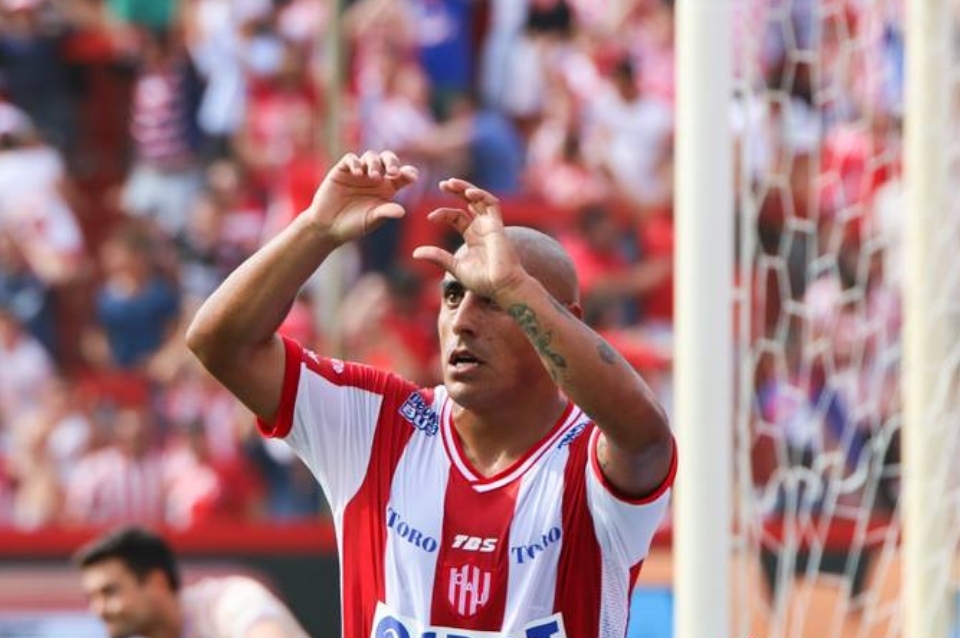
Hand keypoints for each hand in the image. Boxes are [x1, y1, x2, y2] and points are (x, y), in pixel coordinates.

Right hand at [306, 150, 418, 244]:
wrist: (327, 227)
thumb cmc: (353, 225)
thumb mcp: (372, 220)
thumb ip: (385, 212)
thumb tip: (402, 211)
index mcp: (387, 188)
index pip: (402, 175)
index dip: (409, 173)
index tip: (412, 177)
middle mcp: (375, 177)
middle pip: (388, 159)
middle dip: (392, 162)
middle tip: (393, 172)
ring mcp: (359, 172)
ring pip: (371, 156)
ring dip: (374, 164)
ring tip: (374, 176)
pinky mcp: (342, 170)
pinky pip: (351, 159)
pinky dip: (356, 163)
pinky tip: (358, 174)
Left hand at [412, 178, 525, 299]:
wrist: (502, 287)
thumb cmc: (483, 281)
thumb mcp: (455, 267)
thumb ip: (437, 256)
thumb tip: (415, 253)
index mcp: (473, 237)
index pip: (457, 216)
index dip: (443, 213)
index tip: (429, 217)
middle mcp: (482, 228)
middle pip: (469, 202)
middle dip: (456, 191)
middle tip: (442, 184)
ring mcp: (491, 226)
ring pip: (480, 199)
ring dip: (467, 188)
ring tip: (451, 182)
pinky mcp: (498, 226)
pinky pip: (492, 204)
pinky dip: (481, 195)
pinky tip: (468, 192)